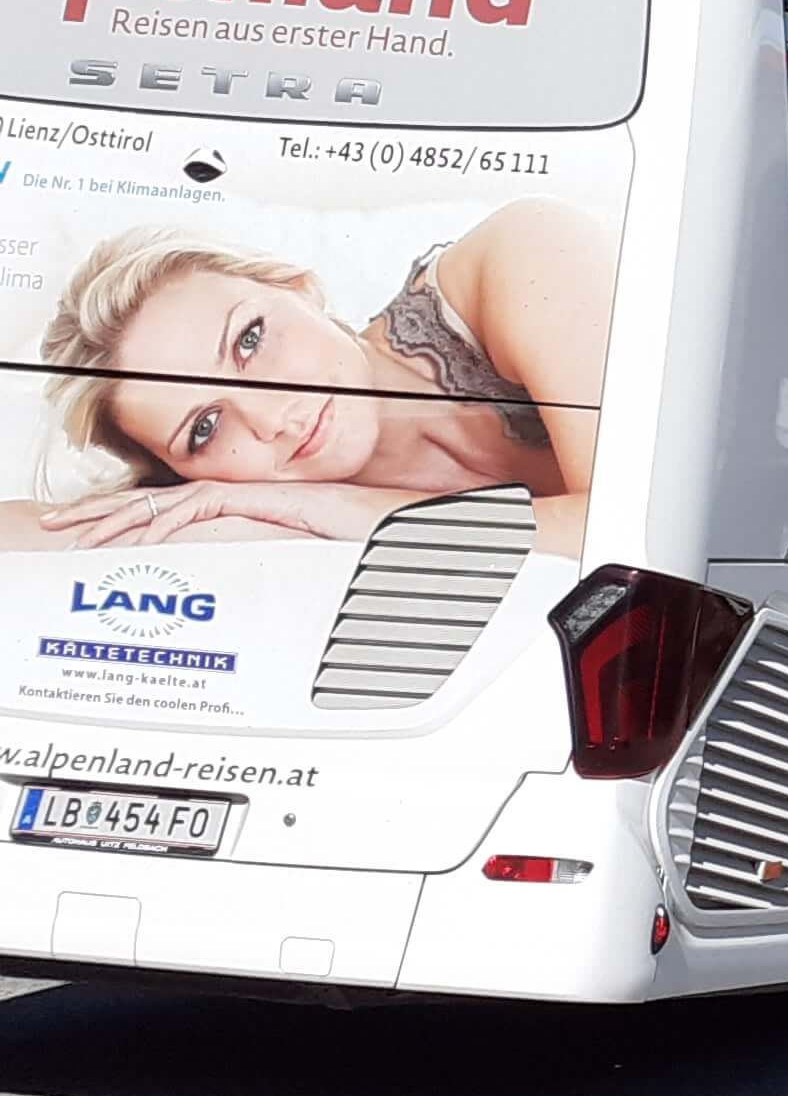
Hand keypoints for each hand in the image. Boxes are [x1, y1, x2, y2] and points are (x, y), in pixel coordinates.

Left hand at [34, 481, 390, 548]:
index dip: (130, 518)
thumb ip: (269, 572)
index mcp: (254, 513)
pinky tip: (144, 539)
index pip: (177, 511)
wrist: (418, 532)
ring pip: (170, 501)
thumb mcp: (311, 569)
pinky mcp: (271, 499)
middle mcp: (248, 500)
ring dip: (121, 518)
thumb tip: (235, 598)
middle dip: (104, 514)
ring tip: (83, 534)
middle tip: (62, 526)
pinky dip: (170, 522)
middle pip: (160, 502)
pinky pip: (206, 507)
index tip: (94, 535)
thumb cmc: (379, 550)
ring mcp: (258, 497)